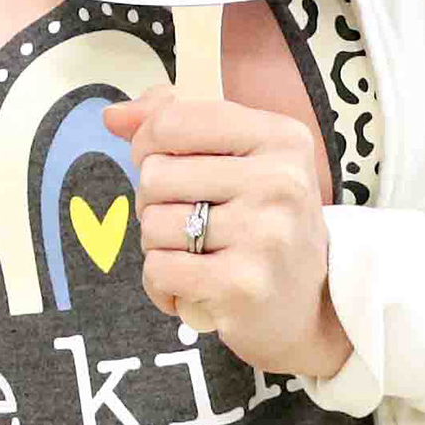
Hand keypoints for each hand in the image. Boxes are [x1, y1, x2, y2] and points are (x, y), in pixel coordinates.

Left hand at [104, 87, 350, 381]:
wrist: (311, 309)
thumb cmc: (264, 225)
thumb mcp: (242, 159)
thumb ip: (176, 123)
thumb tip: (114, 116)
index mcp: (281, 138)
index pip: (173, 120)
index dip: (147, 143)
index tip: (164, 163)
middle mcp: (280, 181)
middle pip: (155, 174)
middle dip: (155, 202)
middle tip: (191, 221)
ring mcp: (264, 235)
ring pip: (152, 223)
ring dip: (160, 245)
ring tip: (197, 254)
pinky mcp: (242, 285)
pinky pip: (158, 270)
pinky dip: (162, 283)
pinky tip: (194, 285)